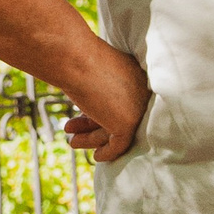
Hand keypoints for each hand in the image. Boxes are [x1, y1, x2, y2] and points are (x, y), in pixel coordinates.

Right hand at [63, 43, 150, 163]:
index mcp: (133, 72)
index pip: (119, 100)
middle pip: (118, 115)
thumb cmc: (75, 57)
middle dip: (93, 126)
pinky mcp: (128, 122)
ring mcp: (137, 106)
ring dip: (93, 139)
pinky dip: (109, 152)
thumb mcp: (90, 72)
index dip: (98, 110)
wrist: (72, 57)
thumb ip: (96, 88)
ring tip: (73, 143)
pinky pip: (120, 144)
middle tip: (72, 132)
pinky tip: (97, 157)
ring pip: (116, 130)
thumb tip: (90, 106)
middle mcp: (141, 89)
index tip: (80, 117)